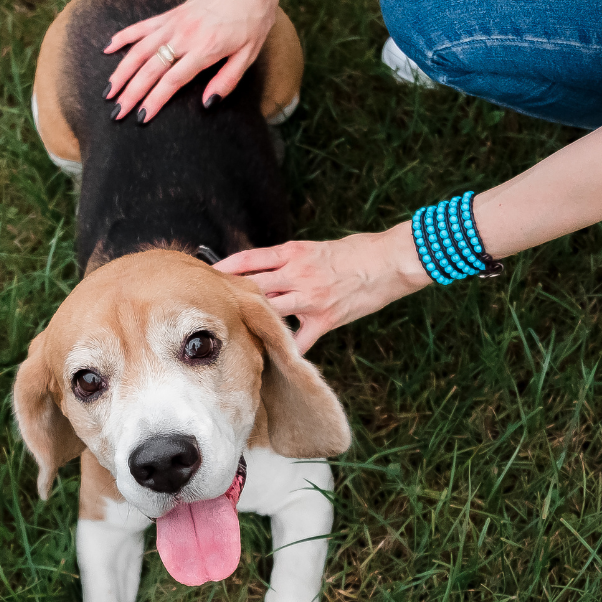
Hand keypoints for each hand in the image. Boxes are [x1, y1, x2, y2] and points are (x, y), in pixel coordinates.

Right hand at [105, 0, 283, 121]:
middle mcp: (184, 36)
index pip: (171, 81)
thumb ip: (227, 80)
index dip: (154, 101)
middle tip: (116, 113)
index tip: (141, 117)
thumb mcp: (248, 54)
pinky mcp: (172, 14)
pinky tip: (108, 48)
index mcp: (204, 50)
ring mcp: (174, 23)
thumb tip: (207, 103)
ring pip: (139, 50)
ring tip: (108, 90)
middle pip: (149, 69)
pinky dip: (123, 37)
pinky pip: (142, 27)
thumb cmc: (254, 18)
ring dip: (121, 71)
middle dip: (130, 93)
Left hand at [214, 226, 430, 352]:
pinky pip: (300, 339)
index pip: (250, 258)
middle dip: (231, 295)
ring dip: (252, 321)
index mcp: (294, 252)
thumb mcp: (320, 246)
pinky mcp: (326, 318)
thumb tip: (273, 270)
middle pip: (252, 286)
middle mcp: (297, 274)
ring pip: (270, 311)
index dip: (226, 267)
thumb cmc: (360, 249)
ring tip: (235, 331)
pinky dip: (287, 348)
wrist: (392, 260)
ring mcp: (310, 298)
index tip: (210, 275)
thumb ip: (295, 259)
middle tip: (213, 305)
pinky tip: (274, 356)